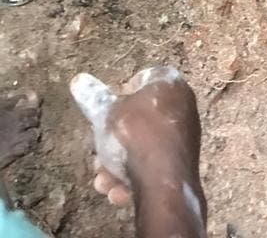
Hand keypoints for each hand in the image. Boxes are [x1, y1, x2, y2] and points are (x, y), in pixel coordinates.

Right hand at [71, 66, 204, 221]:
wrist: (164, 181)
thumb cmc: (134, 137)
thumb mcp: (104, 114)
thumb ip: (92, 97)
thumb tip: (78, 79)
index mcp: (168, 84)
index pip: (141, 81)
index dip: (119, 97)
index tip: (104, 115)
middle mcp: (182, 105)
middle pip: (138, 119)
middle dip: (112, 141)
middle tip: (97, 156)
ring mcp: (185, 135)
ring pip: (142, 146)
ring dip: (117, 165)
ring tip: (103, 181)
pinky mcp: (183, 162)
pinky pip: (153, 164)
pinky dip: (135, 177)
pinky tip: (118, 191)